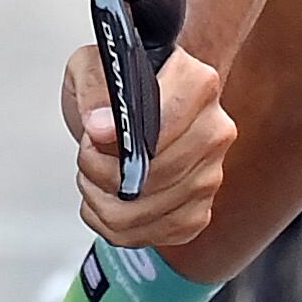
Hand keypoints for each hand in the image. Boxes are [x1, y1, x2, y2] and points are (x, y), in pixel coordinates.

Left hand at [63, 41, 233, 248]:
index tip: (93, 135)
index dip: (121, 137)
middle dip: (101, 170)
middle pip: (154, 175)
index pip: (165, 123)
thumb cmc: (112, 85)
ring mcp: (210, 175)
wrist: (126, 105)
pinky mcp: (198, 210)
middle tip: (87, 153)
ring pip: (146, 210)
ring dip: (103, 199)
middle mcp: (214, 131)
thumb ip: (95, 89)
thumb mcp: (90, 66)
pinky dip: (115, 225)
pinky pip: (151, 236)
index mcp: (196, 84)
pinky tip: (108, 199)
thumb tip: (103, 128)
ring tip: (93, 175)